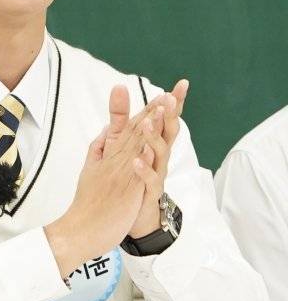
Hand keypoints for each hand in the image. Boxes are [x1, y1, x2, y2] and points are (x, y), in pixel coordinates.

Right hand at [44, 100, 163, 278]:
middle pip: (134, 132)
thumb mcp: (90, 171)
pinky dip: (141, 159)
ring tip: (162, 109)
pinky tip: (150, 146)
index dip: (145, 112)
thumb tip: (107, 131)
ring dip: (149, 127)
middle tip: (167, 93)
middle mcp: (113, 161)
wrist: (79, 230)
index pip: (127, 129)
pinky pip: (134, 173)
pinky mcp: (123, 192)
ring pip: (135, 147)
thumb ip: (99, 150)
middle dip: (151, 111)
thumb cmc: (87, 203)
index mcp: (107, 156)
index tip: (160, 95)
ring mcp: (118, 175)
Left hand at [102, 80, 188, 237]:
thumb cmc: (133, 178)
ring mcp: (157, 174)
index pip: (164, 119)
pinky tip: (135, 159)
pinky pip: (149, 180)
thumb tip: (117, 94)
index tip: (181, 84)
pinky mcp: (149, 193)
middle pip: (168, 133)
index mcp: (153, 144)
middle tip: (169, 97)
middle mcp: (159, 157)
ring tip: (146, 122)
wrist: (133, 216)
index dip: (173, 102)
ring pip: (160, 154)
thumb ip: (120, 121)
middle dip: (169, 115)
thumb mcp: (124, 146)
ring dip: (153, 137)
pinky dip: (143, 169)